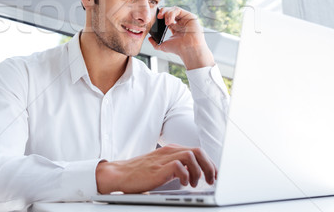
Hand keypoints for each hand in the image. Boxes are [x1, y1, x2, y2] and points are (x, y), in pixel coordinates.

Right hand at [95, 144, 216, 194]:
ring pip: (192, 156)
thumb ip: (175, 166)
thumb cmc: (138, 173)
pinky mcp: (158, 168)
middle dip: (209, 166)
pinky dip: (186, 174)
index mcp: (171, 150)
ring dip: (199, 171)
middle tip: (210, 180)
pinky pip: (179, 165)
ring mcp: (163, 158)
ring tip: (195, 183)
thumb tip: (193, 174)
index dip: (209, 163)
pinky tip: (184, 183)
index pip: (197, 151)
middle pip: (198, 151)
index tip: (214, 174)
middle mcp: (169, 151)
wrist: (119, 174)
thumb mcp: (160, 166)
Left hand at [148, 7, 214, 69]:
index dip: (161, 16)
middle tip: (158, 17)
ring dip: (167, 13)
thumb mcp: (163, 46)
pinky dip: (171, 14)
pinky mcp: (190, 16)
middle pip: (170, 11)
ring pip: (174, 9)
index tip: (155, 19)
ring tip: (165, 22)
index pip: (166, 18)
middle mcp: (181, 22)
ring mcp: (185, 19)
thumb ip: (155, 43)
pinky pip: (178, 10)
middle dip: (163, 12)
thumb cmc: (178, 49)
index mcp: (175, 28)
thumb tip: (149, 39)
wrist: (188, 50)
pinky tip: (169, 21)